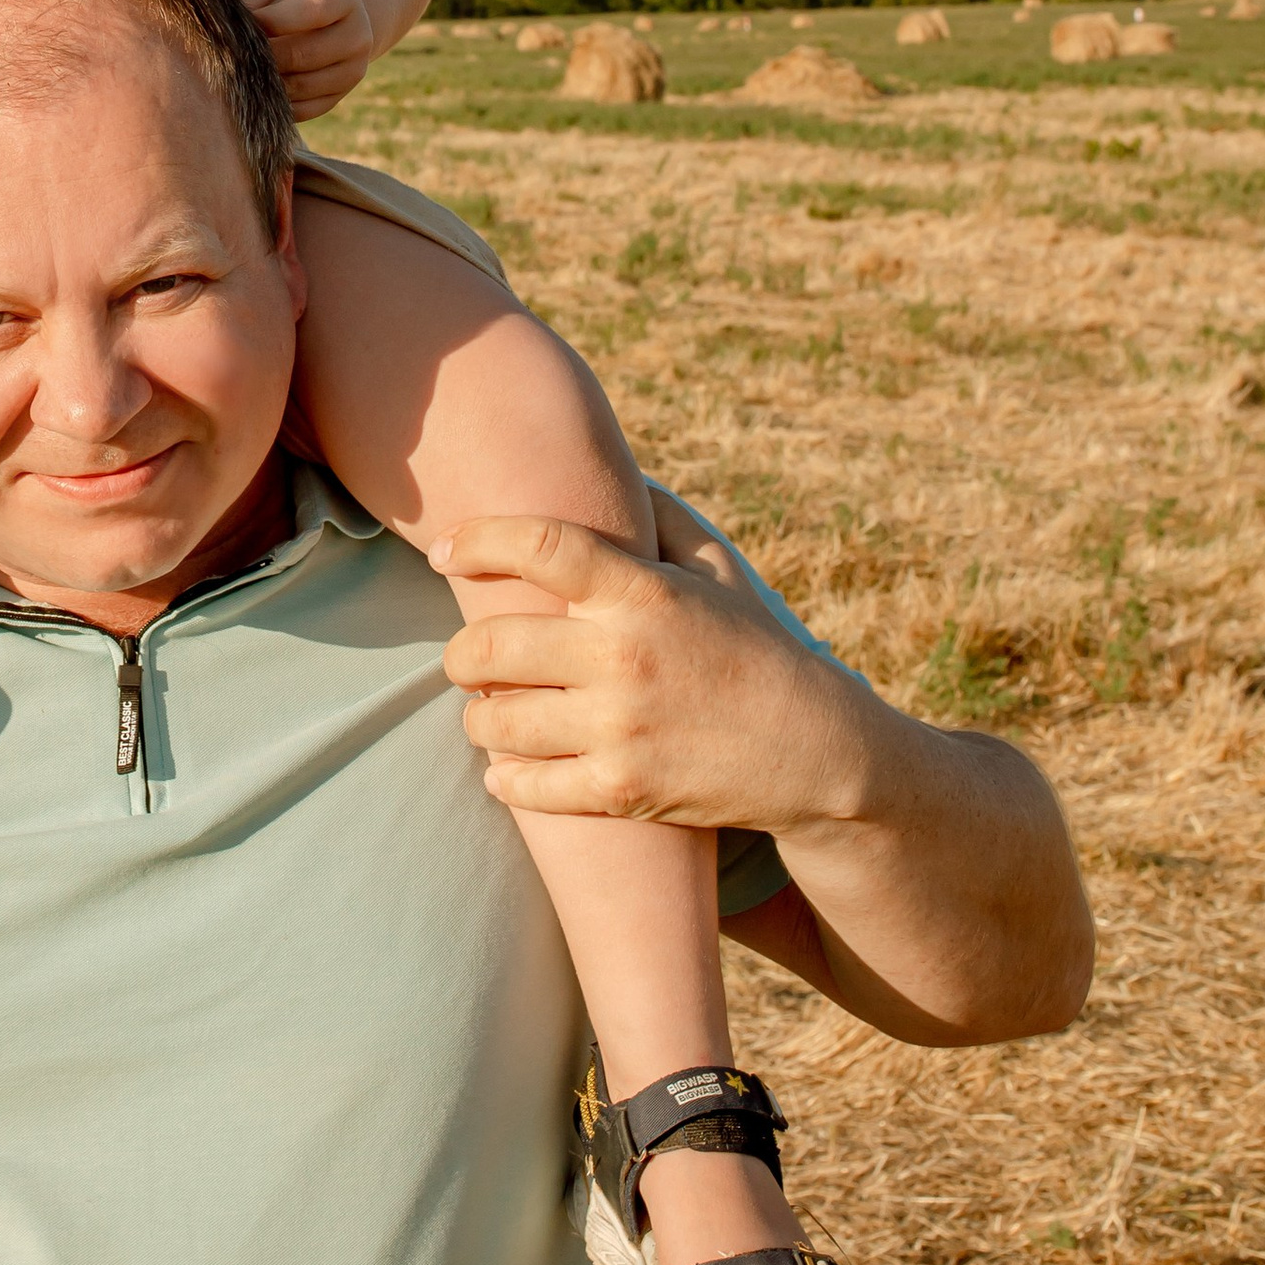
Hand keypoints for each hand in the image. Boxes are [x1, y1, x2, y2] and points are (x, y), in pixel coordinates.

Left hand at [242, 0, 377, 112]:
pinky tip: (256, 88)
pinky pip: (303, 109)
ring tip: (240, 71)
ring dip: (266, 83)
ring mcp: (353, 70)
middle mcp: (357, 34)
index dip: (269, 21)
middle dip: (262, 57)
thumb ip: (250, 1)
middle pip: (303, 55)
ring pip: (301, 86)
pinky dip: (276, 104)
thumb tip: (224, 35)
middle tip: (231, 56)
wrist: (330, 16)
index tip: (241, 25)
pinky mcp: (340, 96)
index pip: (307, 13)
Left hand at [434, 510, 875, 838]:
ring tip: (490, 710)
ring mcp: (619, 729)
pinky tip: (507, 767)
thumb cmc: (759, 650)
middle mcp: (623, 658)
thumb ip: (661, 517)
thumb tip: (611, 472)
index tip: (446, 549)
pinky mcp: (621, 792)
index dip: (477, 539)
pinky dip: (503, 777)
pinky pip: (523, 785)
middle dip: (461, 653)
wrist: (819, 753)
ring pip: (493, 720)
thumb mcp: (720, 570)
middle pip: (488, 646)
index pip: (537, 545)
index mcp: (643, 593)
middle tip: (466, 657)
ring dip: (479, 715)